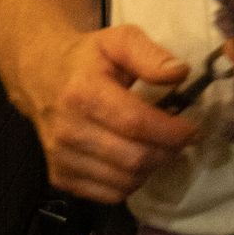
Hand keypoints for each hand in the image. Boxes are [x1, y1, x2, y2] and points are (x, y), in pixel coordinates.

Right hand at [22, 25, 201, 203]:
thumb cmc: (88, 58)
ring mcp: (61, 158)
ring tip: (159, 148)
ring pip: (124, 182)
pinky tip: (135, 161)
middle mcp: (68, 131)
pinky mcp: (59, 178)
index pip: (136, 123)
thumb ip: (150, 54)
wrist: (40, 76)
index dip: (171, 132)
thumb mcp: (120, 39)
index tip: (194, 130)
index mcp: (84, 93)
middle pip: (133, 159)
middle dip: (167, 152)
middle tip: (180, 140)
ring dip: (152, 169)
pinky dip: (130, 183)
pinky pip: (108, 195)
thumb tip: (180, 74)